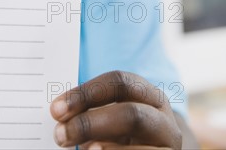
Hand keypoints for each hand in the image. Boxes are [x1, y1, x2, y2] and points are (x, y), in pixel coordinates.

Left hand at [50, 71, 181, 149]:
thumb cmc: (123, 135)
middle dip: (91, 123)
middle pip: (130, 114)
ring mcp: (169, 145)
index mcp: (149, 94)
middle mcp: (164, 118)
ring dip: (105, 147)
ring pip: (138, 140)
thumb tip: (59, 115)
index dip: (86, 93)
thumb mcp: (111, 118)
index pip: (119, 82)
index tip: (56, 109)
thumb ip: (91, 112)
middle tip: (60, 134)